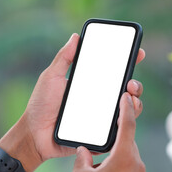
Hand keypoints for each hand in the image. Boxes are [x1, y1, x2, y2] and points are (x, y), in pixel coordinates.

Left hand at [23, 33, 145, 161]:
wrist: (34, 134)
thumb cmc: (40, 105)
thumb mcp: (51, 77)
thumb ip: (64, 58)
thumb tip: (76, 36)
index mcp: (89, 85)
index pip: (113, 72)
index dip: (128, 62)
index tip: (138, 53)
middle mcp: (98, 100)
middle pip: (125, 91)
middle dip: (135, 85)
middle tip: (130, 84)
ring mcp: (100, 117)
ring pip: (126, 110)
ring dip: (134, 103)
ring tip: (129, 99)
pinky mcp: (99, 134)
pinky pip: (117, 129)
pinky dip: (124, 122)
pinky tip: (123, 116)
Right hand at [68, 92, 147, 171]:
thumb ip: (82, 159)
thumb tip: (84, 151)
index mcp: (123, 158)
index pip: (128, 126)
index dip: (127, 109)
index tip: (127, 97)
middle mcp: (137, 166)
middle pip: (127, 144)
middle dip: (115, 142)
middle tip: (102, 145)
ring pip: (129, 160)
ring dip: (116, 161)